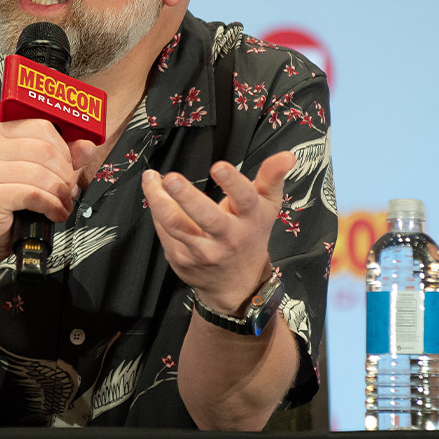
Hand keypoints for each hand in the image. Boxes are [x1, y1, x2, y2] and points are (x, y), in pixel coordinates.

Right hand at [0, 119, 93, 269]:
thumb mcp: (35, 174)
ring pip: (41, 174)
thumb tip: (87, 147)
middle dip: (65, 174)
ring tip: (62, 205)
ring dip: (61, 194)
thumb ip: (62, 157)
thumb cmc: (5, 205)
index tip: (69, 168)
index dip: (65, 150)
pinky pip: (33, 195)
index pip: (43, 128)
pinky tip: (54, 214)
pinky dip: (51, 206)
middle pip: (45, 150)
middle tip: (68, 191)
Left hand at [141, 151, 295, 313]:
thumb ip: (272, 177)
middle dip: (187, 197)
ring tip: (150, 178)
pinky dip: (156, 211)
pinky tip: (152, 193)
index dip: (233, 183)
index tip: (218, 166)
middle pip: (207, 217)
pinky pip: (165, 232)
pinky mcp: (182, 259)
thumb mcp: (266, 205)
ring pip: (177, 225)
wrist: (236, 284)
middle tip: (171, 179)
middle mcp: (228, 238)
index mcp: (250, 219)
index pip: (245, 199)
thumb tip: (288, 154)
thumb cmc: (250, 233)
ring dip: (159, 200)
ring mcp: (203, 252)